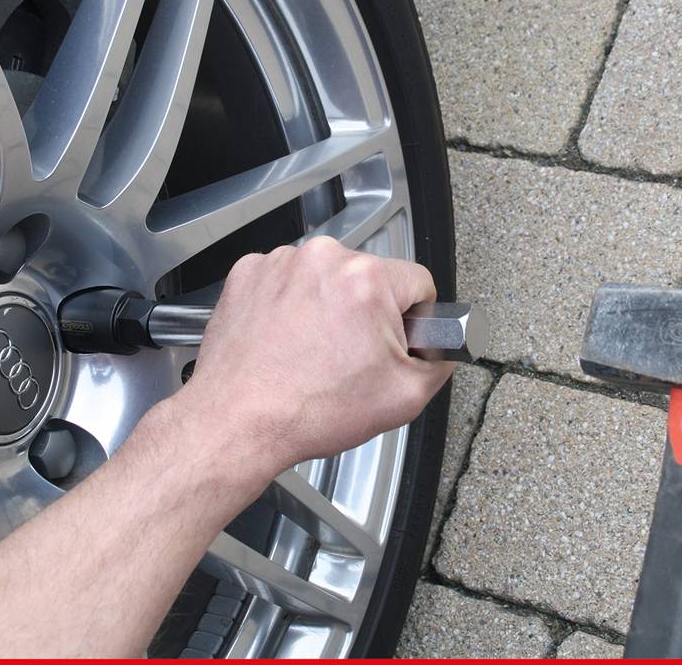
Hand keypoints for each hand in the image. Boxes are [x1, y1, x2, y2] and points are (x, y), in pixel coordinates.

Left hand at [179, 237, 452, 477]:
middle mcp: (322, 259)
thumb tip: (445, 349)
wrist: (236, 422)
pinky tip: (287, 342)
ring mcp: (280, 263)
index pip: (418, 282)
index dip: (416, 318)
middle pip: (369, 278)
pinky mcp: (249, 273)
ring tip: (312, 353)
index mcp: (367, 280)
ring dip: (327, 307)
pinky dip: (290, 306)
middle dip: (367, 313)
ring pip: (326, 279)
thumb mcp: (404, 398)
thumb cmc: (306, 410)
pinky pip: (287, 281)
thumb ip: (440, 363)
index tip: (397, 340)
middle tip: (349, 358)